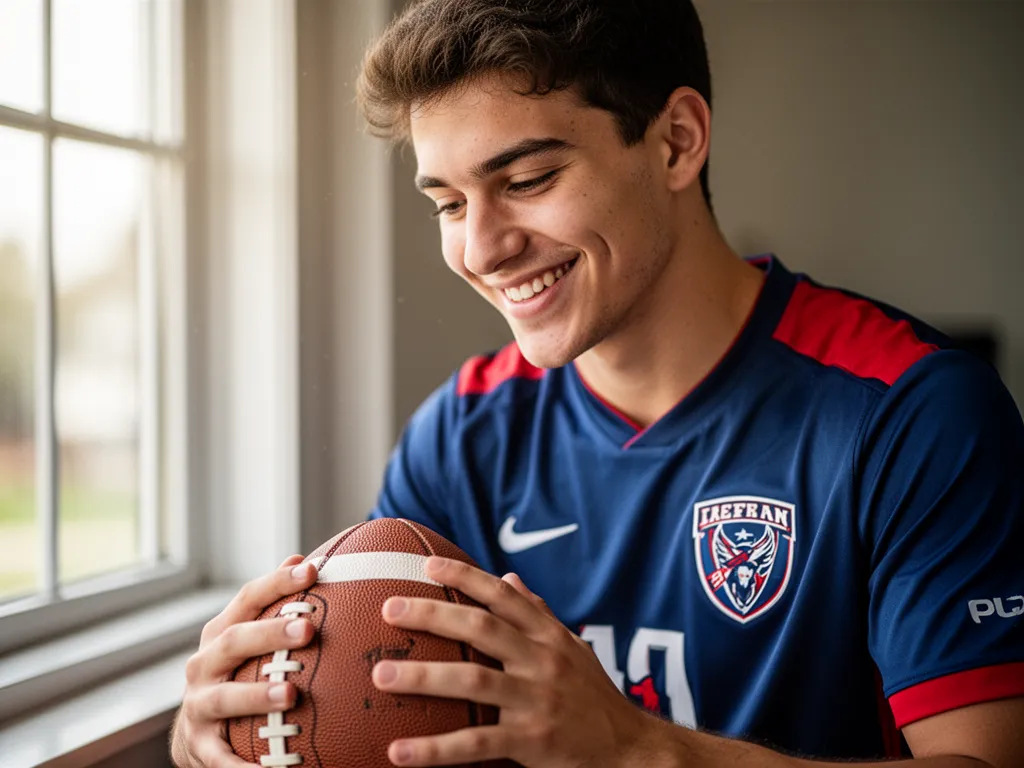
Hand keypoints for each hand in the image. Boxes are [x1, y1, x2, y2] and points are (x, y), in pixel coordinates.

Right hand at [170, 555, 318, 766]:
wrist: (196, 734)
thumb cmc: (238, 674)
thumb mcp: (248, 639)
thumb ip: (274, 605)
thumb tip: (305, 560)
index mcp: (221, 634)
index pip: (247, 599)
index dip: (277, 582)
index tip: (311, 570)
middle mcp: (203, 665)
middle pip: (233, 642)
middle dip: (270, 633)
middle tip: (308, 628)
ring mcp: (198, 705)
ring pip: (224, 698)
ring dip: (256, 695)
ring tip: (290, 694)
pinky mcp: (200, 746)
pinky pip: (221, 759)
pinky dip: (244, 766)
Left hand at [371, 557, 656, 766]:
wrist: (632, 749)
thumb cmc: (593, 696)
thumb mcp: (572, 648)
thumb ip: (538, 614)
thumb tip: (508, 577)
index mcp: (549, 636)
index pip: (503, 595)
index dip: (464, 576)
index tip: (426, 566)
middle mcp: (543, 661)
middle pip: (481, 627)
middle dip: (433, 613)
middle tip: (389, 608)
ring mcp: (537, 700)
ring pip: (473, 680)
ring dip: (423, 675)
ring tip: (381, 674)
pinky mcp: (532, 742)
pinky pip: (476, 743)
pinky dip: (435, 749)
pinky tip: (399, 751)